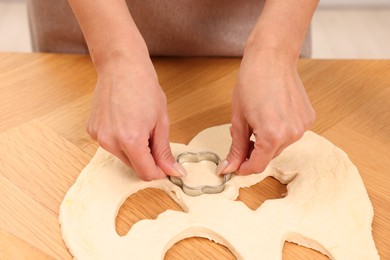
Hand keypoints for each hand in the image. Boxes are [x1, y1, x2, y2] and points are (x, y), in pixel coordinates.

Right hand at [87, 57, 185, 180]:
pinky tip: (125, 121)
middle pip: (134, 166)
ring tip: (139, 125)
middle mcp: (111, 142)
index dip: (159, 172)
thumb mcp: (161, 121)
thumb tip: (174, 171)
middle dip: (147, 159)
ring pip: (122, 157)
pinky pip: (111, 145)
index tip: (166, 165)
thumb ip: (164, 151)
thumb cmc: (144, 87)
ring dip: (134, 150)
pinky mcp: (92, 130)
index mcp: (131, 140)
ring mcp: (99, 136)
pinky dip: (121, 140)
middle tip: (153, 136)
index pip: (146, 173)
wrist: (121, 65)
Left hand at [219, 51, 315, 174]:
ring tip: (257, 120)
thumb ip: (236, 147)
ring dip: (267, 141)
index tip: (235, 165)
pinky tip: (272, 114)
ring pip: (280, 146)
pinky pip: (290, 133)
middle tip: (243, 135)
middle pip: (269, 156)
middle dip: (254, 151)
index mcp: (272, 135)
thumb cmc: (251, 82)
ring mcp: (303, 127)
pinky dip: (279, 130)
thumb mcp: (238, 119)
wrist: (272, 57)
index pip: (257, 166)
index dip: (244, 167)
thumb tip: (229, 168)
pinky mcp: (308, 118)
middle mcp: (292, 134)